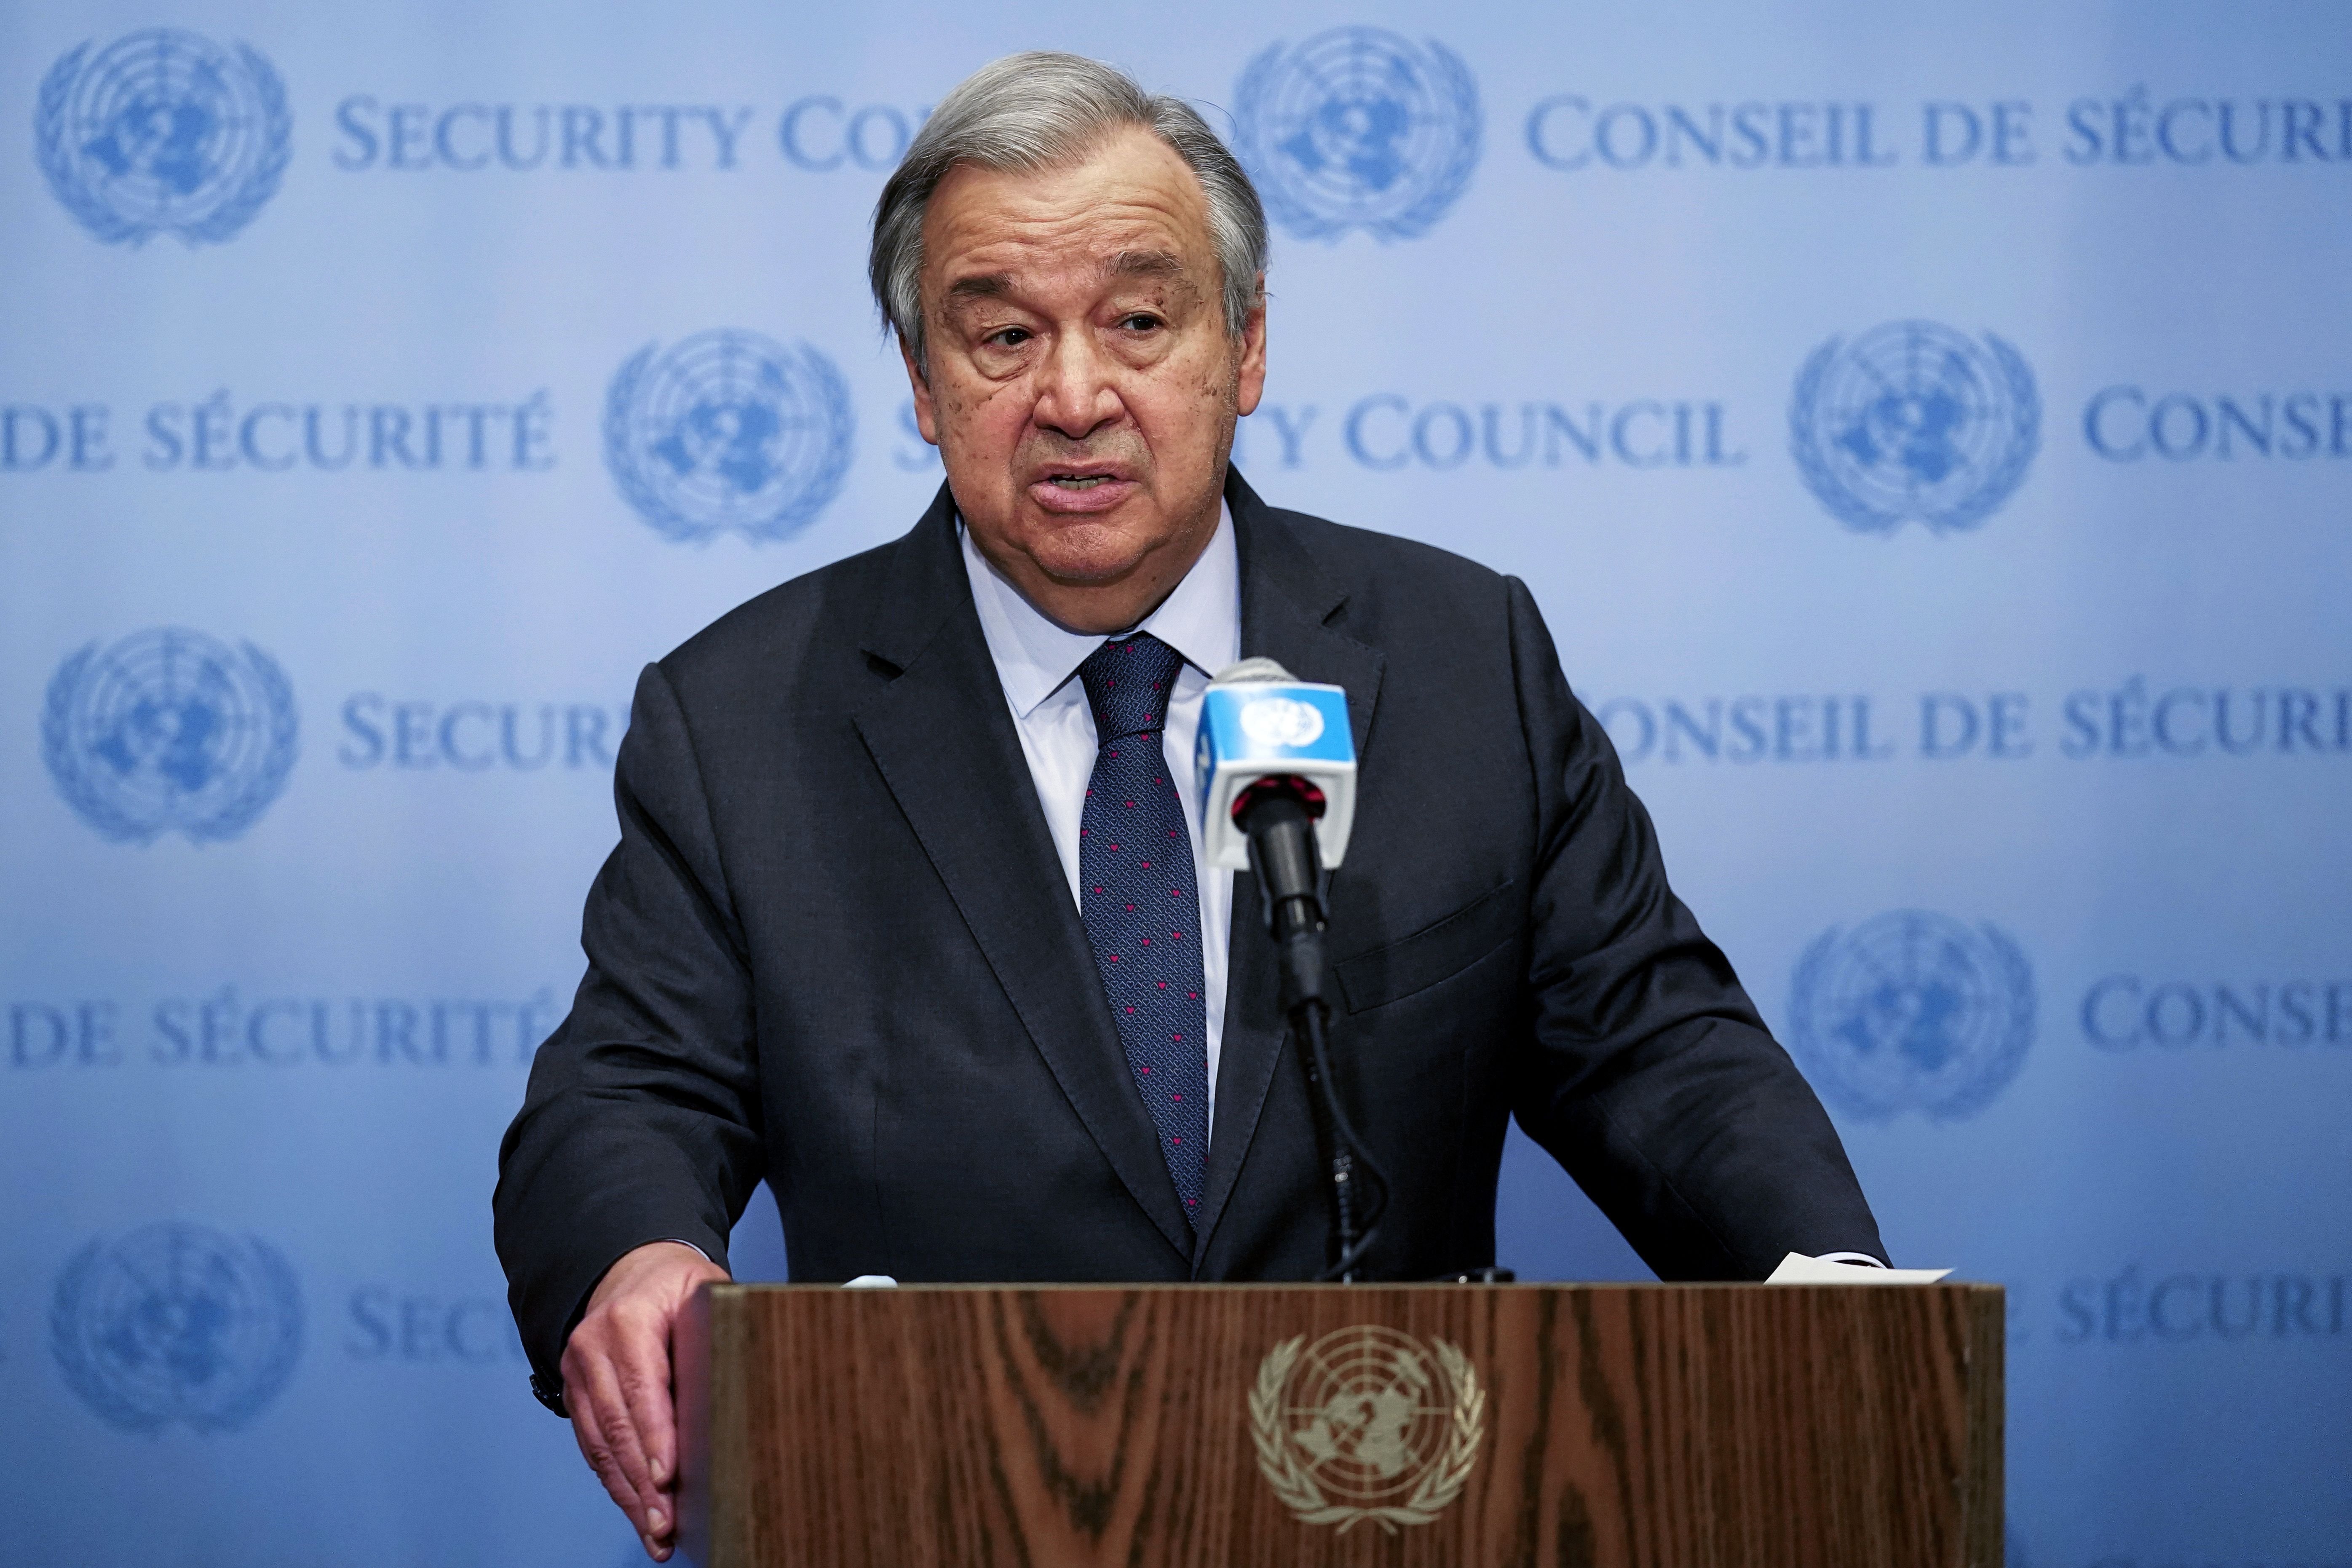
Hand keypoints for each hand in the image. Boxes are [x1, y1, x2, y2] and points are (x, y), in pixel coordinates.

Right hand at [561, 1240, 730, 1561]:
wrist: (630, 1268)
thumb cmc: (678, 1285)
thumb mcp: (706, 1293)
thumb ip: (716, 1334)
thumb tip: (735, 1391)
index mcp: (628, 1321)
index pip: (642, 1388)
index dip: (655, 1437)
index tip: (667, 1477)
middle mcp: (593, 1348)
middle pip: (618, 1426)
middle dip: (642, 1482)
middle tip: (666, 1524)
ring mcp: (578, 1372)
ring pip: (601, 1445)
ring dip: (628, 1494)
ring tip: (656, 1533)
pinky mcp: (574, 1393)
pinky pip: (593, 1444)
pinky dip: (614, 1481)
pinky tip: (636, 1508)